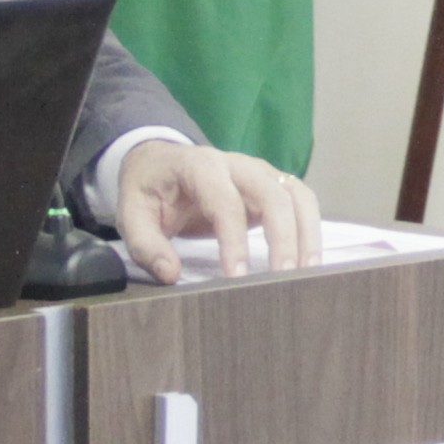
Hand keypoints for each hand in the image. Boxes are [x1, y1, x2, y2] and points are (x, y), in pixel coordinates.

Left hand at [113, 139, 324, 281]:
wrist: (161, 163)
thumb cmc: (149, 191)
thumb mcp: (132, 214)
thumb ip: (146, 244)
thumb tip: (171, 274)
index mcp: (200, 166)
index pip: (225, 201)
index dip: (233, 240)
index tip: (236, 277)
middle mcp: (238, 164)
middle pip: (273, 194)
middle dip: (283, 238)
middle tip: (283, 279)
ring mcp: (260, 172)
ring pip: (297, 195)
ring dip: (307, 233)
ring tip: (307, 273)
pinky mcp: (273, 185)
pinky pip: (302, 201)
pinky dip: (311, 228)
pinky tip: (308, 260)